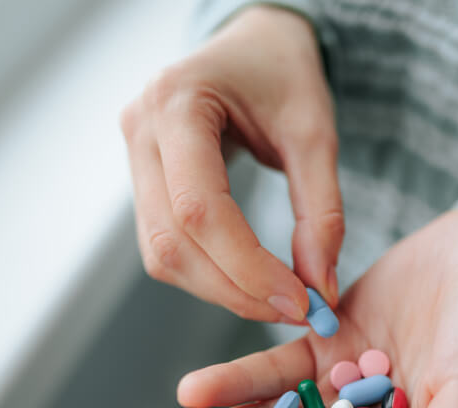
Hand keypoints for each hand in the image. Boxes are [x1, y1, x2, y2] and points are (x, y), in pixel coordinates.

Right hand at [120, 6, 341, 321]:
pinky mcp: (145, 182)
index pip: (199, 208)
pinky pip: (166, 246)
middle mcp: (140, 131)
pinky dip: (210, 275)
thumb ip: (322, 211)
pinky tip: (252, 280)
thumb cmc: (284, 75)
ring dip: (221, 291)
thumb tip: (321, 287)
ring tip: (279, 300)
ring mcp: (135, 157)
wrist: (254, 46)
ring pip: (162, 254)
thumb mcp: (315, 132)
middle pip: (172, 242)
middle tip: (295, 311)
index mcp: (176, 103)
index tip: (300, 301)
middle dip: (235, 290)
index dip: (248, 267)